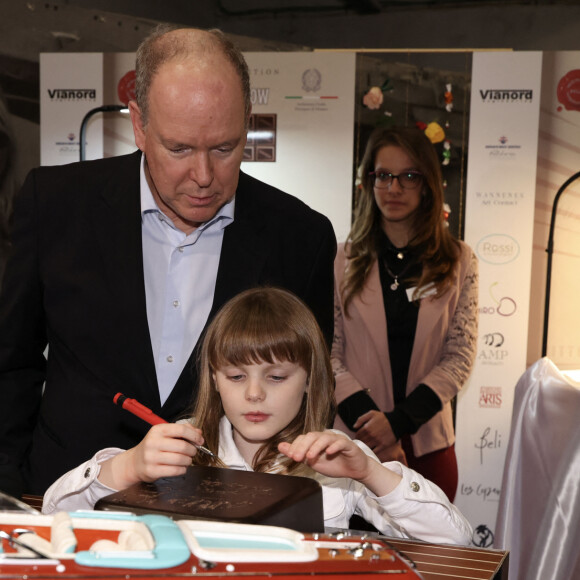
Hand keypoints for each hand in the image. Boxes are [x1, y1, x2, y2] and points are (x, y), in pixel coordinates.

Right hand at [99, 423, 205, 489]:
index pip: (181, 430)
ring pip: (180, 459)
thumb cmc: (155, 446)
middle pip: (182, 446)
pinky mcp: (152, 471)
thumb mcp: (165, 434)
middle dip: (192, 450)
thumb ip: (183, 431)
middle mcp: (153, 442)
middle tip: (193, 452)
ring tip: (187, 460)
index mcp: (158, 430)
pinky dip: (182, 469)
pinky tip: (181, 467)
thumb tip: (199, 433)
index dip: (194, 435)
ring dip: (188, 460)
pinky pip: (174, 471)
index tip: (200, 441)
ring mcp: (151, 457)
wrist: (135, 462)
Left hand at [279, 431, 401, 496]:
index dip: (296, 446)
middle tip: (296, 457)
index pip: (303, 438)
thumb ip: (298, 454)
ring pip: (325, 438)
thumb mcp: (312, 462)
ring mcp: (337, 440)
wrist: (354, 470)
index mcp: (316, 441)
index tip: (291, 457)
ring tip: (310, 456)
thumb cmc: (334, 464)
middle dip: (303, 446)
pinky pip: (340, 443)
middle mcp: (325, 437)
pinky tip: (328, 452)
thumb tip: (280, 446)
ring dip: (316, 446)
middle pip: (312, 436)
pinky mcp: (348, 445)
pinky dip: (334, 446)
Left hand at [353, 410, 396, 451]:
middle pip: (361, 442)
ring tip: (366, 446)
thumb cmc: (383, 417)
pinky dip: (372, 452)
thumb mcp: (371, 414)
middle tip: (362, 442)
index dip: (357, 436)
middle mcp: (371, 435)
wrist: (397, 422)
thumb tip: (354, 427)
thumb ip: (361, 419)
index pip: (358, 435)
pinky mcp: (383, 446)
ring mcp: (377, 441)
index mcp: (367, 427)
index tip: (359, 436)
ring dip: (365, 447)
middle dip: (361, 442)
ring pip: (367, 447)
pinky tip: (372, 450)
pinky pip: (375, 452)